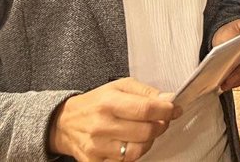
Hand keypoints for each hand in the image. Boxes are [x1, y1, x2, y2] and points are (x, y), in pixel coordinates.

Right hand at [48, 78, 180, 160]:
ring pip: (137, 151)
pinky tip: (131, 142)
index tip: (174, 109)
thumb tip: (169, 100)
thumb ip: (146, 92)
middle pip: (145, 132)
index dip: (166, 110)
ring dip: (148, 141)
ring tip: (146, 132)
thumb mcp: (120, 87)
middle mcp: (101, 125)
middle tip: (162, 120)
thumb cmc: (96, 102)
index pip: (145, 109)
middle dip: (160, 125)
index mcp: (109, 102)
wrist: (65, 122)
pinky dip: (133, 153)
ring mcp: (97, 147)